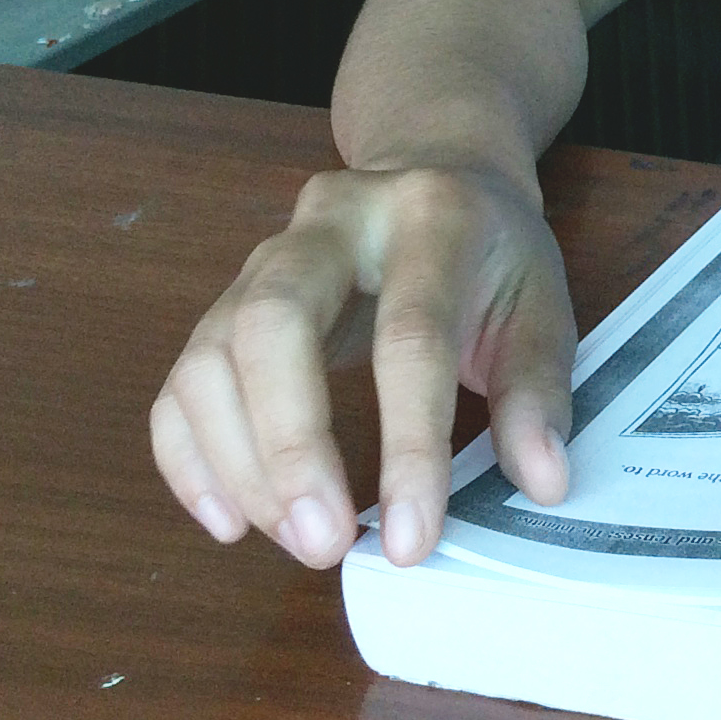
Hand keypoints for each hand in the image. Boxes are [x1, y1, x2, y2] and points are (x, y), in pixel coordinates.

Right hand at [150, 158, 575, 569]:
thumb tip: (541, 483)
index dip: (409, 444)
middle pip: (271, 325)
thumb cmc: (491, 255)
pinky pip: (179, 384)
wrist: (437, 174)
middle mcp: (329, 225)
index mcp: (429, 216)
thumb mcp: (541, 304)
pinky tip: (232, 522)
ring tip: (300, 541)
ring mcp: (262, 258)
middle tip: (323, 544)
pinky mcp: (222, 302)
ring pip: (210, 357)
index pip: (409, 335)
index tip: (413, 539)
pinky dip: (190, 461)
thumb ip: (538, 391)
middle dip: (289, 447)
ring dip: (242, 467)